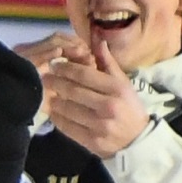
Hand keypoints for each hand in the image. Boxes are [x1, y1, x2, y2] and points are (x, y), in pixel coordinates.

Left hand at [39, 35, 152, 160]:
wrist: (137, 140)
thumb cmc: (128, 107)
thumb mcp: (123, 83)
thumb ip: (108, 63)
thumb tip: (98, 40)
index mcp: (117, 89)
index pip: (85, 75)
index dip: (66, 68)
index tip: (54, 65)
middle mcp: (108, 106)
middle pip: (73, 91)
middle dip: (55, 82)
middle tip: (45, 78)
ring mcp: (99, 125)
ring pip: (68, 109)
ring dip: (54, 100)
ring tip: (48, 94)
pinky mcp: (91, 141)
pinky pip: (67, 127)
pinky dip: (57, 118)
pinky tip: (54, 111)